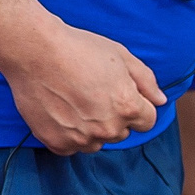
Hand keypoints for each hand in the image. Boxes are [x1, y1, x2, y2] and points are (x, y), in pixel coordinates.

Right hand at [1, 22, 164, 153]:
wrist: (33, 50)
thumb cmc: (77, 47)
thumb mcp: (120, 55)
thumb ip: (146, 80)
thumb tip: (160, 100)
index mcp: (127, 107)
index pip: (146, 121)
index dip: (135, 105)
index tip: (117, 93)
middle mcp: (108, 128)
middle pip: (121, 132)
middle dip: (112, 116)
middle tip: (91, 92)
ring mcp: (81, 138)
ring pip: (96, 142)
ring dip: (91, 128)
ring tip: (73, 102)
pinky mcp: (56, 142)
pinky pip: (70, 147)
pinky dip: (67, 134)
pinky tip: (60, 112)